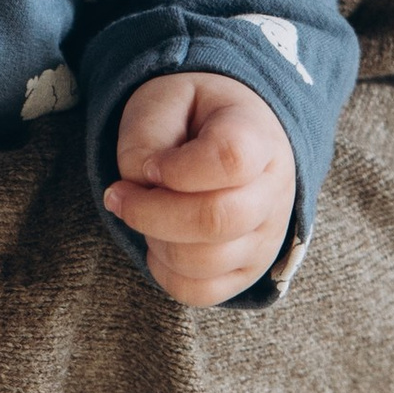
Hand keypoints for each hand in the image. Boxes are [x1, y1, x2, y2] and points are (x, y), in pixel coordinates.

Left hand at [105, 70, 296, 305]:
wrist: (232, 137)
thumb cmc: (194, 117)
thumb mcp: (163, 100)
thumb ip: (146, 138)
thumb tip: (141, 186)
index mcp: (258, 137)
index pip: (229, 160)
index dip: (176, 168)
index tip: (151, 164)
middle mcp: (274, 192)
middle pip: (216, 221)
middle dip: (149, 213)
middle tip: (119, 194)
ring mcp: (267, 238)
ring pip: (204, 262)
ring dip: (154, 239)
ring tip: (141, 212)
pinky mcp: (248, 271)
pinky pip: (201, 292)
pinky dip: (165, 271)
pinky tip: (158, 238)